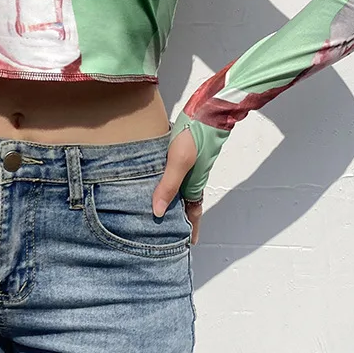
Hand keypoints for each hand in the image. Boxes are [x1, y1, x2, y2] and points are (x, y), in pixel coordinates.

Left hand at [152, 127, 202, 244]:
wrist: (206, 107)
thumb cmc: (196, 134)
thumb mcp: (179, 161)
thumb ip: (168, 185)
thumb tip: (158, 212)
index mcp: (194, 184)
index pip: (192, 213)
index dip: (190, 228)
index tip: (187, 245)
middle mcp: (190, 176)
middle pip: (181, 202)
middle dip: (174, 217)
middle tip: (159, 231)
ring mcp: (184, 164)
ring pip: (174, 187)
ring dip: (166, 197)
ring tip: (148, 208)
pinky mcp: (177, 151)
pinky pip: (168, 172)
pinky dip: (160, 179)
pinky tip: (147, 179)